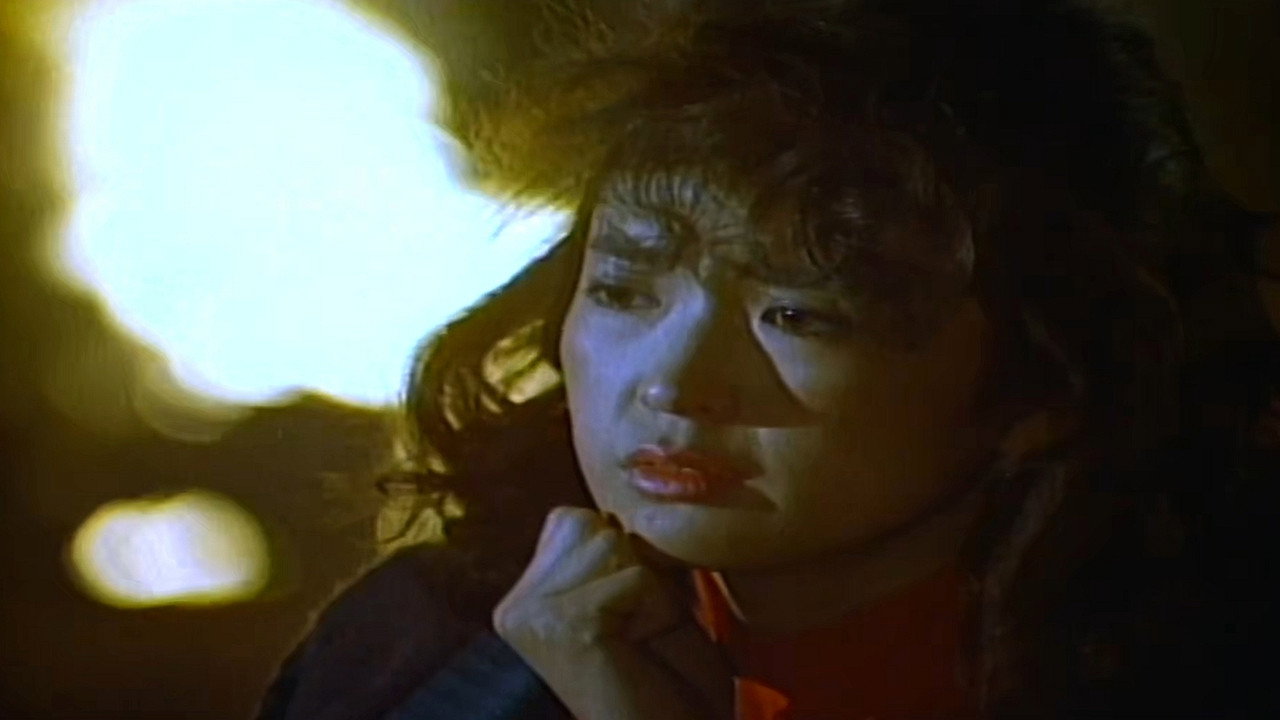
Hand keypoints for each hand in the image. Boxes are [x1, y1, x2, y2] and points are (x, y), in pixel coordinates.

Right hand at [493, 507, 733, 719]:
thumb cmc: (669, 685)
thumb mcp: (643, 601)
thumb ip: (621, 552)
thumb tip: (636, 487)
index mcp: (526, 595)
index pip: (577, 520)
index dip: (628, 560)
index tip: (634, 620)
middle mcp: (516, 604)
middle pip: (593, 525)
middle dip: (638, 572)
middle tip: (641, 635)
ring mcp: (531, 615)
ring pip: (614, 545)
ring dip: (651, 593)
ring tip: (643, 642)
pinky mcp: (561, 625)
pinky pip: (634, 578)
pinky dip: (659, 612)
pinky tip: (641, 654)